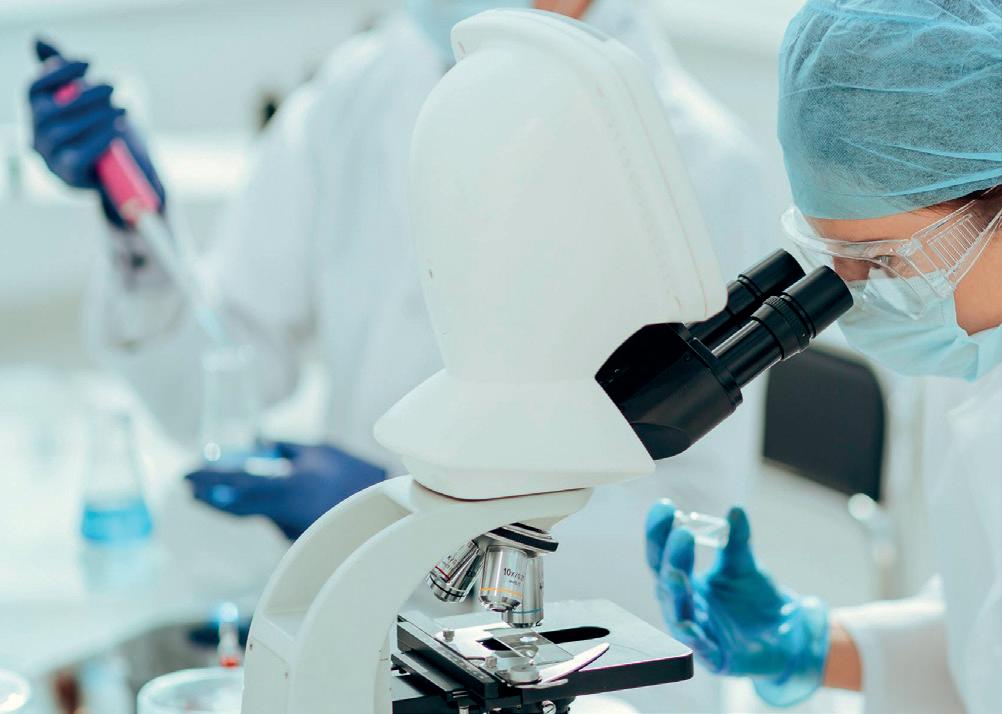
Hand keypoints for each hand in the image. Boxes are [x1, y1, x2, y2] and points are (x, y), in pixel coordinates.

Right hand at [28, 39, 164, 226]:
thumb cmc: (98, 130)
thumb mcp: (84, 100)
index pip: (34, 88)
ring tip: (122, 108)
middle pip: (49, 109)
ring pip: (65, 131)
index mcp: (35, 113)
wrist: (119, 172)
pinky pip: (79, 154)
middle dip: (84, 94)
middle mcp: (35, 135)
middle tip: (113, 86)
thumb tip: (39, 39)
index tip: (89, 62)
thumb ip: (64, 74)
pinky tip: (118, 128)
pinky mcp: (67, 176)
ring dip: (96, 116)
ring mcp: (49, 158)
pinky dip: (100, 138)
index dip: (59, 72)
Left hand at [186, 441, 385, 540]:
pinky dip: (261, 507)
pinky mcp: (298, 536)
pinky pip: (272, 517)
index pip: (236, 483)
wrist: (385, 512)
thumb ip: (288, 447)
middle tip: (192, 487)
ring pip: (254, 512)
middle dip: (212, 496)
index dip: (208, 479)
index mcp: (286, 487)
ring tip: (218, 487)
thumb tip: (261, 441)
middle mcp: (282, 512)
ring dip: (238, 500)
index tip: (184, 476)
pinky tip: (260, 498)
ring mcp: (289, 528)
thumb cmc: (355, 476)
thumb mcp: (321, 451)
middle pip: (236, 505)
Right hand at [645, 501, 829, 706]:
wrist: (787, 635)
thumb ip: (738, 541)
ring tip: (677, 573)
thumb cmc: (755, 599)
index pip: (663, 555)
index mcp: (686, 580)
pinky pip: (700, 649)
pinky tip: (689, 627)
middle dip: (670, 557)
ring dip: (675, 594)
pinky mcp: (715, 657)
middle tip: (681, 533)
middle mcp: (685, 604)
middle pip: (667, 580)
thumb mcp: (745, 566)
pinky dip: (694, 639)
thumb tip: (735, 510)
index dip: (659, 532)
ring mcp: (697, 631)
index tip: (664, 506)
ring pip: (677, 613)